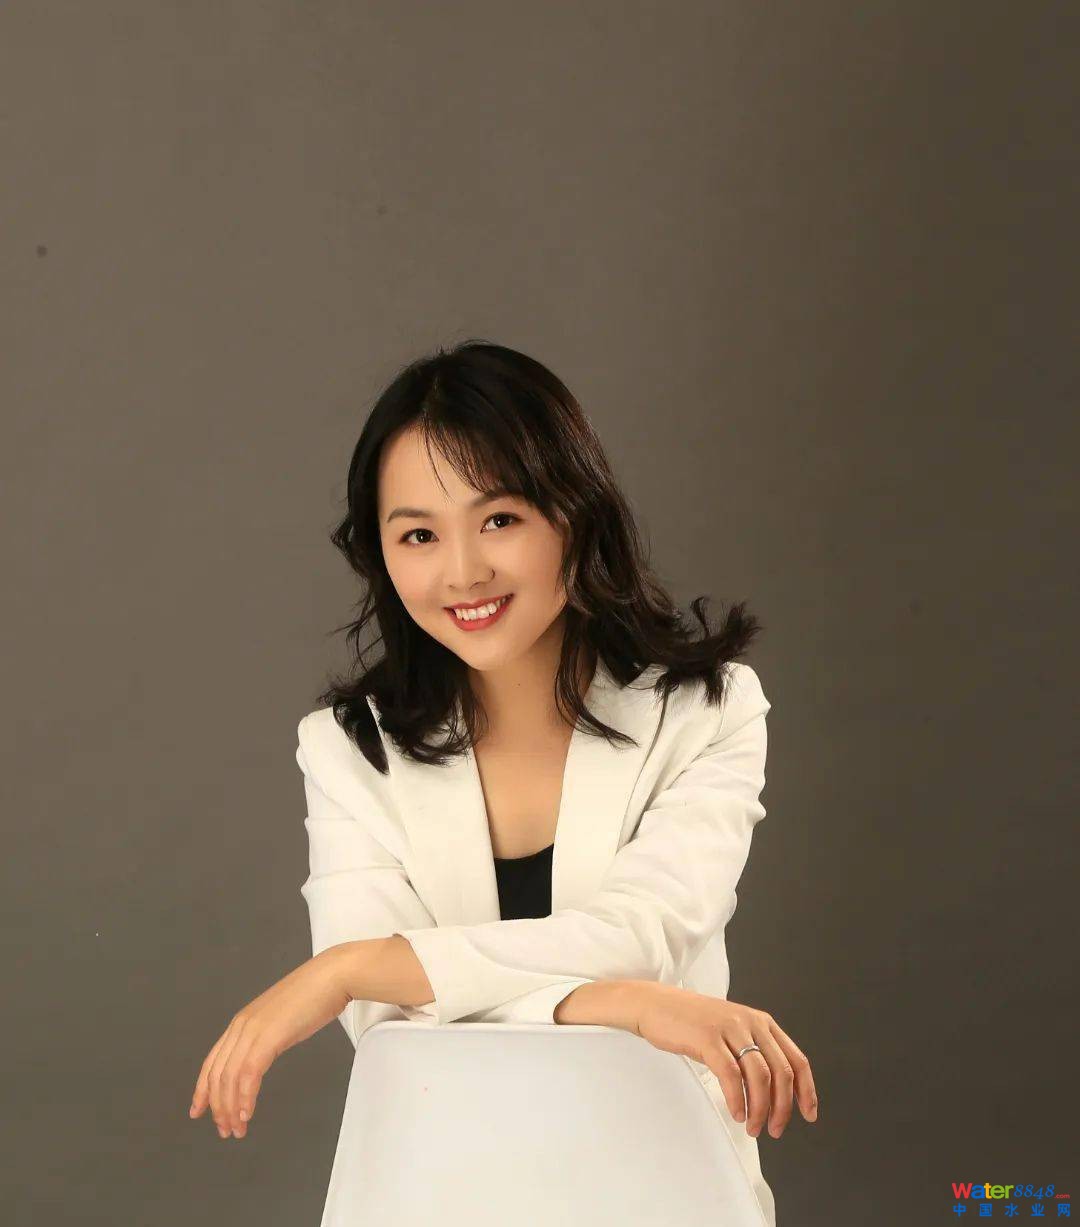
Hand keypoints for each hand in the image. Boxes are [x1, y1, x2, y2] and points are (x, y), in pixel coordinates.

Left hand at [188, 949, 350, 1139]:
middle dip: (218, 1107)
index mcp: (243, 1021)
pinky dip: (245, 1097)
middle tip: (225, 1129)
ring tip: (238, 1128)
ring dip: (231, 1108)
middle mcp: (242, 1026)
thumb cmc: (314, 995)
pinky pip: (249, 1074)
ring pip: (230, 1078)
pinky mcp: (269, 1037)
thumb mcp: (281, 1018)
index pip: (212, 1061)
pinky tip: (248, 1113)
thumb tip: (263, 1056)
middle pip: (217, 1074)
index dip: (202, 1090)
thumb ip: (267, 1035)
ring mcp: (254, 1030)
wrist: (332, 977)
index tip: (199, 1110)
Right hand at [631, 982, 817, 1138]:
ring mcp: (729, 1028)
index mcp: (761, 1021)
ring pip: (760, 1076)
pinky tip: (737, 1113)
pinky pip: (732, 1075)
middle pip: (781, 1072)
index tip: (808, 1115)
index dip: (807, 1091)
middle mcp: (750, 1022)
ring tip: (752, 1126)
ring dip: (760, 1109)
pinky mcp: (708, 1037)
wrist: (655, 1004)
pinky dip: (738, 1100)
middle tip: (773, 1129)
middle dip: (782, 1108)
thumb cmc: (691, 1022)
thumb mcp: (731, 1030)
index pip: (796, 1059)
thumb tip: (775, 1092)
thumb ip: (753, 1050)